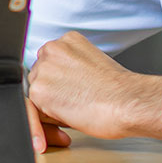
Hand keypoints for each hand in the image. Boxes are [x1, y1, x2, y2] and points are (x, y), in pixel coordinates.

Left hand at [26, 32, 161, 143]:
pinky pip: (35, 111)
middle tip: (77, 106)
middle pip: (41, 78)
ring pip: (37, 95)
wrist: (127, 102)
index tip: (74, 94)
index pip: (53, 65)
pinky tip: (71, 119)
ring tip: (77, 112)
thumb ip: (72, 70)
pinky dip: (49, 122)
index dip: (63, 84)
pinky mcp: (39, 91)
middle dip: (55, 95)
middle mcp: (51, 49)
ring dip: (51, 108)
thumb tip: (60, 87)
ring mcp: (43, 69)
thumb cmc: (119, 91)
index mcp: (67, 40)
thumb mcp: (93, 66)